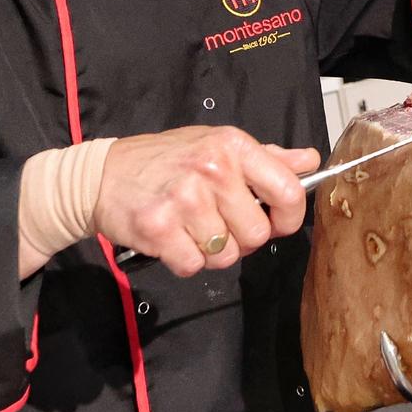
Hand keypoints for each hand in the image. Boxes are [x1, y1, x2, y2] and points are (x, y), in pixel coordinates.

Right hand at [93, 126, 319, 276]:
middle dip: (241, 238)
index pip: (288, 191)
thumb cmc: (165, 161)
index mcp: (233, 146)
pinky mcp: (160, 229)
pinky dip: (184, 261)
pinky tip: (172, 238)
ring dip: (211, 251)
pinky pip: (194, 266)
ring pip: (226, 255)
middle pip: (257, 234)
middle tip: (218, 224)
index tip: (277, 222)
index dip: (288, 217)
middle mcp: (212, 170)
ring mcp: (185, 200)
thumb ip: (267, 158)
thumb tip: (309, 161)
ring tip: (190, 228)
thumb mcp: (217, 145)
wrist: (102, 175)